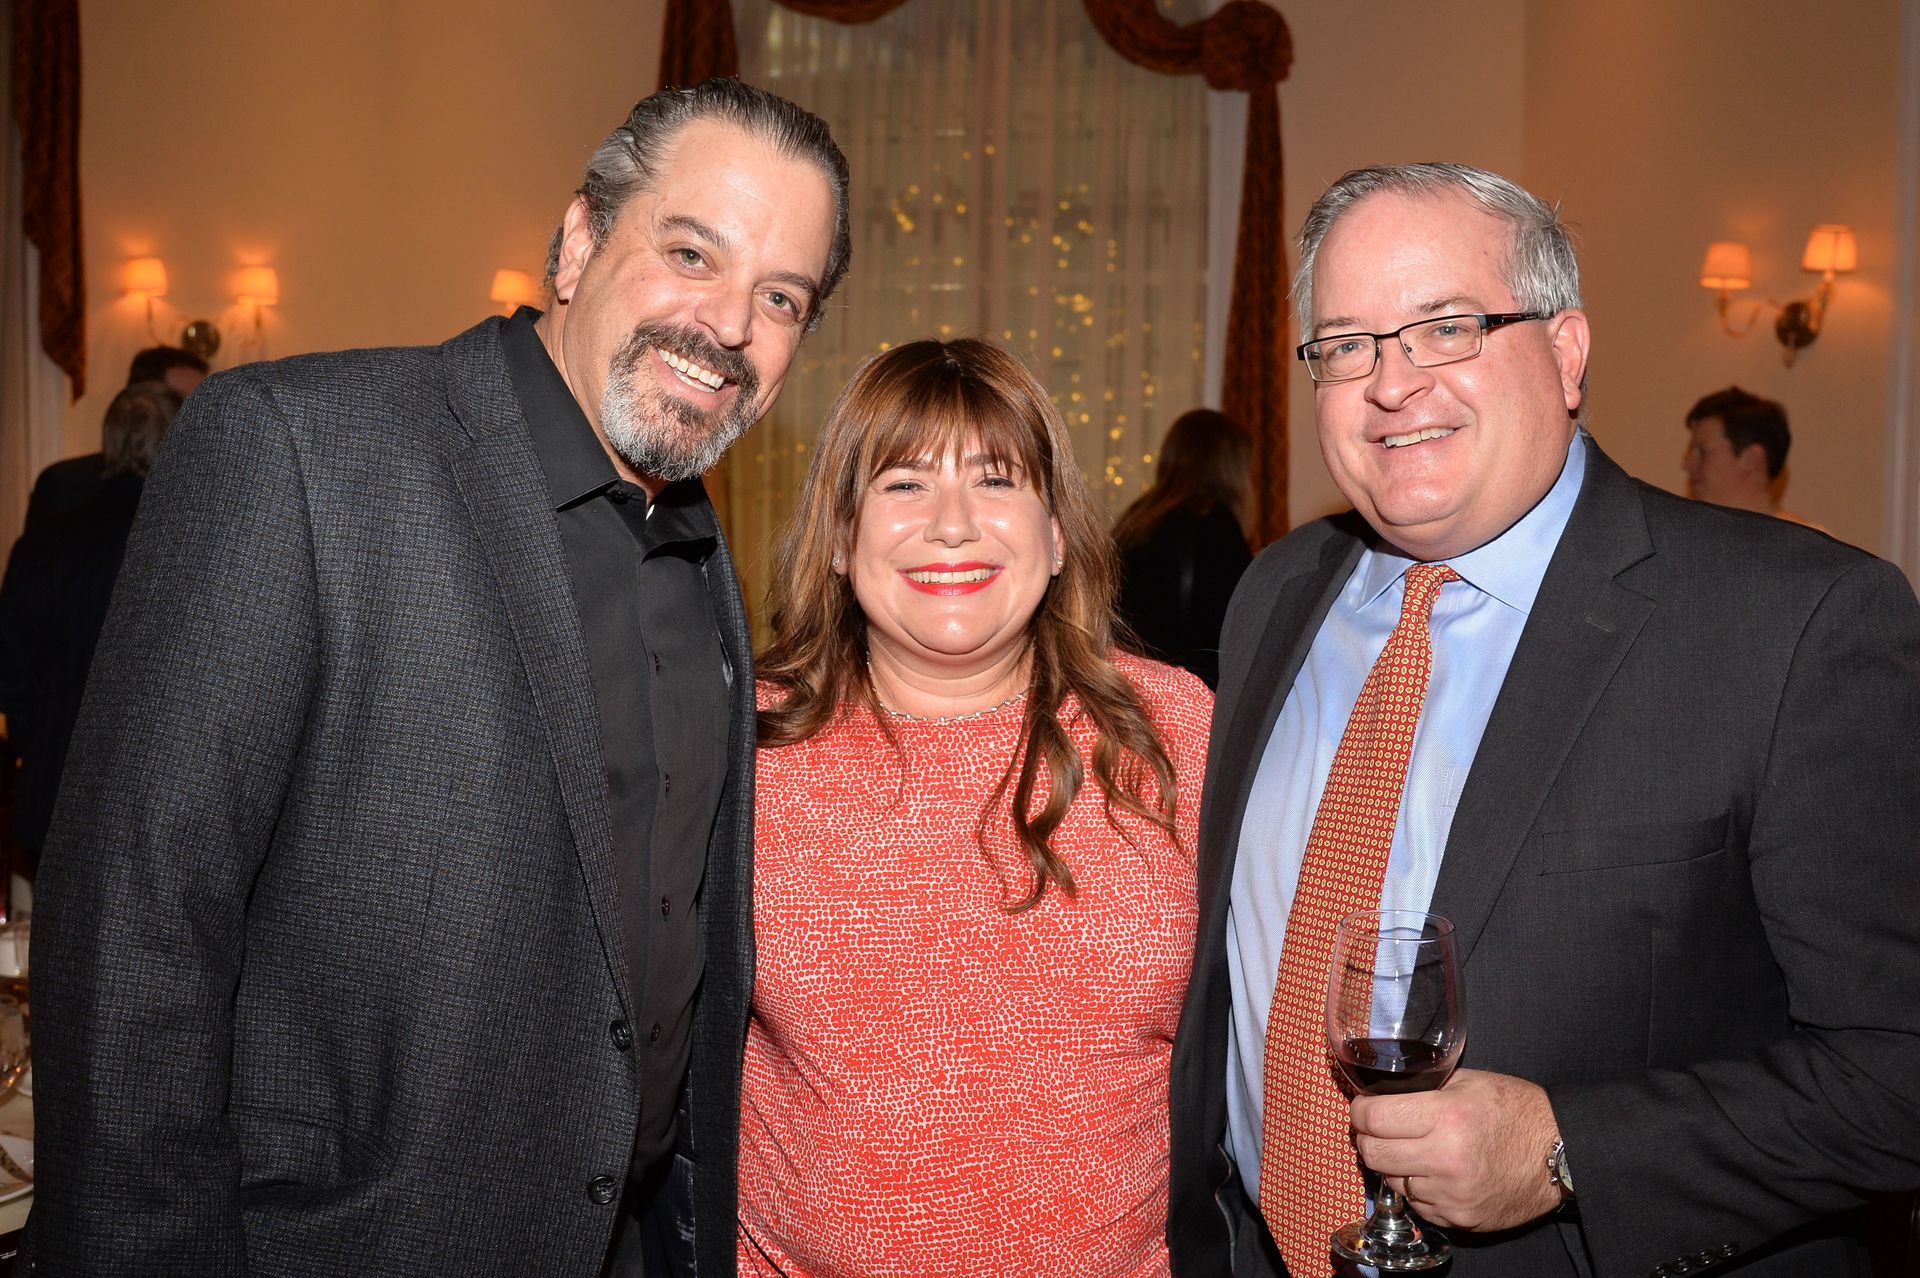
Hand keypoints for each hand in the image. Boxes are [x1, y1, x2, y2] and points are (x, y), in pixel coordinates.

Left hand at [1349, 1068, 1563, 1231]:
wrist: (1561, 1152)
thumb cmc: (1517, 1110)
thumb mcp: (1469, 1082)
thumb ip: (1425, 1087)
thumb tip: (1384, 1092)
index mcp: (1445, 1117)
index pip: (1373, 1118)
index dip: (1360, 1110)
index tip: (1362, 1108)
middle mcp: (1445, 1158)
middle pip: (1373, 1154)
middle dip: (1368, 1138)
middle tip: (1377, 1129)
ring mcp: (1452, 1194)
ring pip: (1393, 1182)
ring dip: (1394, 1165)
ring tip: (1411, 1150)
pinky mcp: (1461, 1218)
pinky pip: (1418, 1205)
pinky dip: (1418, 1189)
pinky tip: (1433, 1172)